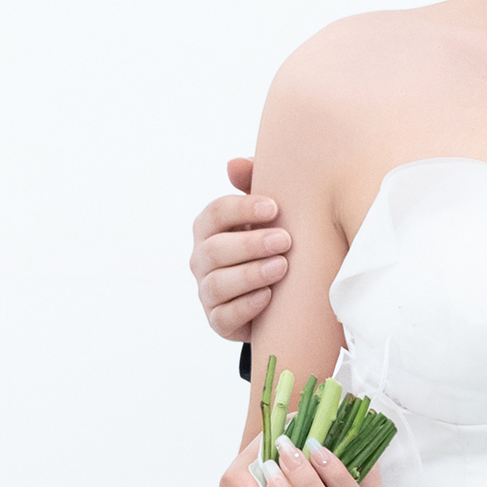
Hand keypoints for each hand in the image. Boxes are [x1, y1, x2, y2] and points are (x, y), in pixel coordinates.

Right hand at [192, 157, 289, 341]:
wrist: (279, 294)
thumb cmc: (270, 240)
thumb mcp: (266, 213)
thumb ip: (253, 184)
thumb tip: (233, 164)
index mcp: (209, 228)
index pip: (215, 213)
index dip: (242, 209)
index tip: (275, 208)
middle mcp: (201, 259)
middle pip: (214, 249)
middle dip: (249, 244)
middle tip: (285, 240)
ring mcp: (207, 292)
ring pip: (218, 284)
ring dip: (250, 274)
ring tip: (282, 267)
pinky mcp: (218, 322)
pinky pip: (224, 316)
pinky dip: (246, 306)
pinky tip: (269, 297)